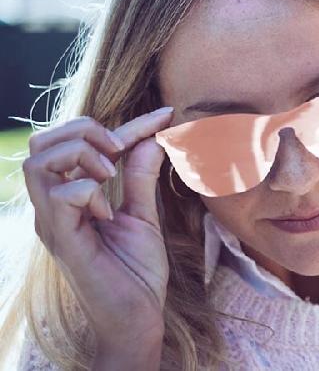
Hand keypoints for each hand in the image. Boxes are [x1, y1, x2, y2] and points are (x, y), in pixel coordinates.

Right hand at [22, 107, 175, 350]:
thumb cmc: (136, 271)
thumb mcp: (144, 215)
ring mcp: (53, 223)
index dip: (125, 123)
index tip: (166, 116)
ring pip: (38, 162)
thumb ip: (141, 177)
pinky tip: (107, 214)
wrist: (137, 316)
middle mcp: (52, 207)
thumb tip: (153, 138)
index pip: (79, 141)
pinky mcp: (63, 242)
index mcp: (68, 198)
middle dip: (84, 131)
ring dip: (82, 157)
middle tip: (118, 153)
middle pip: (39, 143)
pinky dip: (89, 192)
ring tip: (109, 178)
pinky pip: (61, 197)